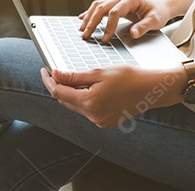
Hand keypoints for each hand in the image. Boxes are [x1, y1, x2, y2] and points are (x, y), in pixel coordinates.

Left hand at [40, 65, 182, 128]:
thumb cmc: (128, 77)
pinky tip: (88, 90)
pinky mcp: (106, 123)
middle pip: (65, 101)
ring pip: (76, 107)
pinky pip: (87, 112)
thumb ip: (74, 76)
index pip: (59, 92)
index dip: (49, 81)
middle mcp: (93, 116)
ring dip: (71, 94)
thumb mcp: (98, 72)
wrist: (150, 89)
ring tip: (72, 79)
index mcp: (89, 102)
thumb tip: (55, 74)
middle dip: (58, 87)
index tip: (44, 71)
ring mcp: (99, 121)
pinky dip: (83, 101)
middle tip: (54, 72)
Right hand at [79, 0, 172, 42]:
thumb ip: (144, 27)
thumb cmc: (158, 13)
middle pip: (102, 7)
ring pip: (98, 5)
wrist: (160, 6)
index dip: (109, 26)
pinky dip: (90, 12)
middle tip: (86, 35)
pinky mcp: (115, 3)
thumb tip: (133, 34)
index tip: (105, 39)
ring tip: (82, 29)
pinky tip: (82, 18)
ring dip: (89, 17)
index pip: (115, 12)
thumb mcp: (155, 20)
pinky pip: (99, 6)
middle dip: (92, 22)